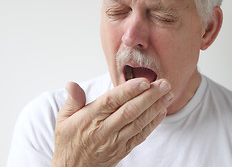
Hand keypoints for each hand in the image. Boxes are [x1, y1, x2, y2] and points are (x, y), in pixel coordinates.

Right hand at [51, 78, 173, 166]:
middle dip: (149, 96)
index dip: (129, 90)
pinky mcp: (123, 149)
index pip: (112, 101)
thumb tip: (72, 84)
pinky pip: (141, 136)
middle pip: (130, 110)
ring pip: (139, 122)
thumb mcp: (64, 119)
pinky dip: (153, 124)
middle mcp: (105, 129)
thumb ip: (72, 100)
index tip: (144, 81)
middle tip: (164, 84)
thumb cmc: (69, 141)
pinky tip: (162, 112)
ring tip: (168, 94)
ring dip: (155, 108)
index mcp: (90, 118)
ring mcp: (116, 141)